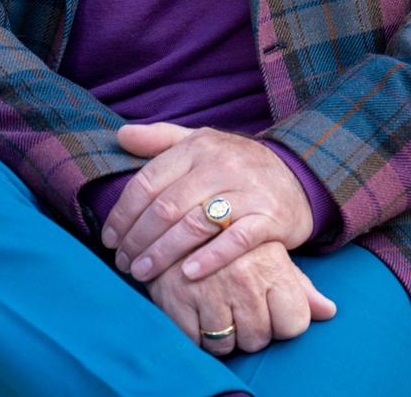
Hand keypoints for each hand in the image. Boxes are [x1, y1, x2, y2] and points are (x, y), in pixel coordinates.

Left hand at [103, 122, 311, 286]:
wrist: (299, 175)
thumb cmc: (239, 164)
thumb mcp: (202, 142)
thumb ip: (161, 139)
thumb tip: (120, 135)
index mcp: (198, 147)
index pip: (149, 182)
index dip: (123, 213)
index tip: (110, 237)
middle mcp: (220, 166)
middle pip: (166, 207)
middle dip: (138, 239)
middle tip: (123, 263)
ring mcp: (246, 192)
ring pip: (194, 225)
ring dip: (163, 254)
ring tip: (143, 274)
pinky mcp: (269, 218)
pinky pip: (235, 241)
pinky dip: (210, 258)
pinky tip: (187, 274)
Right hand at [145, 239, 336, 355]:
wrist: (174, 209)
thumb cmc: (230, 235)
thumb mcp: (270, 252)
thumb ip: (299, 285)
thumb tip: (328, 310)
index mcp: (272, 266)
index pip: (294, 323)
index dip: (281, 324)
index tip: (268, 312)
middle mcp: (244, 280)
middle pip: (259, 338)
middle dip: (248, 331)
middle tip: (235, 310)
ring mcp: (209, 291)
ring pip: (224, 344)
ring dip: (218, 335)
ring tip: (213, 310)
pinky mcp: (176, 299)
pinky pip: (192, 340)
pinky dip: (192, 333)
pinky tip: (192, 311)